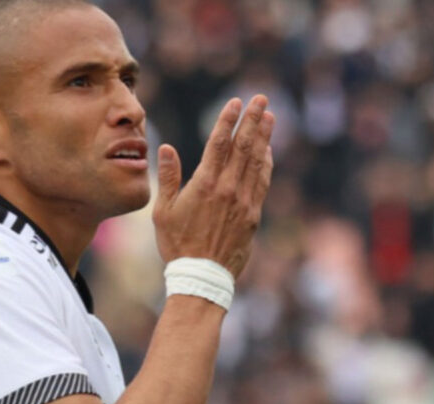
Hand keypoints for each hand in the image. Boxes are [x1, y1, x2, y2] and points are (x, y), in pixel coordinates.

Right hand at [153, 95, 274, 277]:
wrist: (202, 276)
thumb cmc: (177, 244)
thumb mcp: (163, 211)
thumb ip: (168, 177)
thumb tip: (166, 147)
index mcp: (204, 185)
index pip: (219, 144)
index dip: (228, 121)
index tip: (235, 102)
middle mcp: (228, 189)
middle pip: (244, 146)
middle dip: (253, 120)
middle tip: (261, 98)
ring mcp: (244, 201)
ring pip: (257, 161)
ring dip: (264, 136)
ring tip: (270, 116)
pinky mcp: (254, 215)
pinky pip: (263, 181)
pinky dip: (266, 162)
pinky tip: (268, 151)